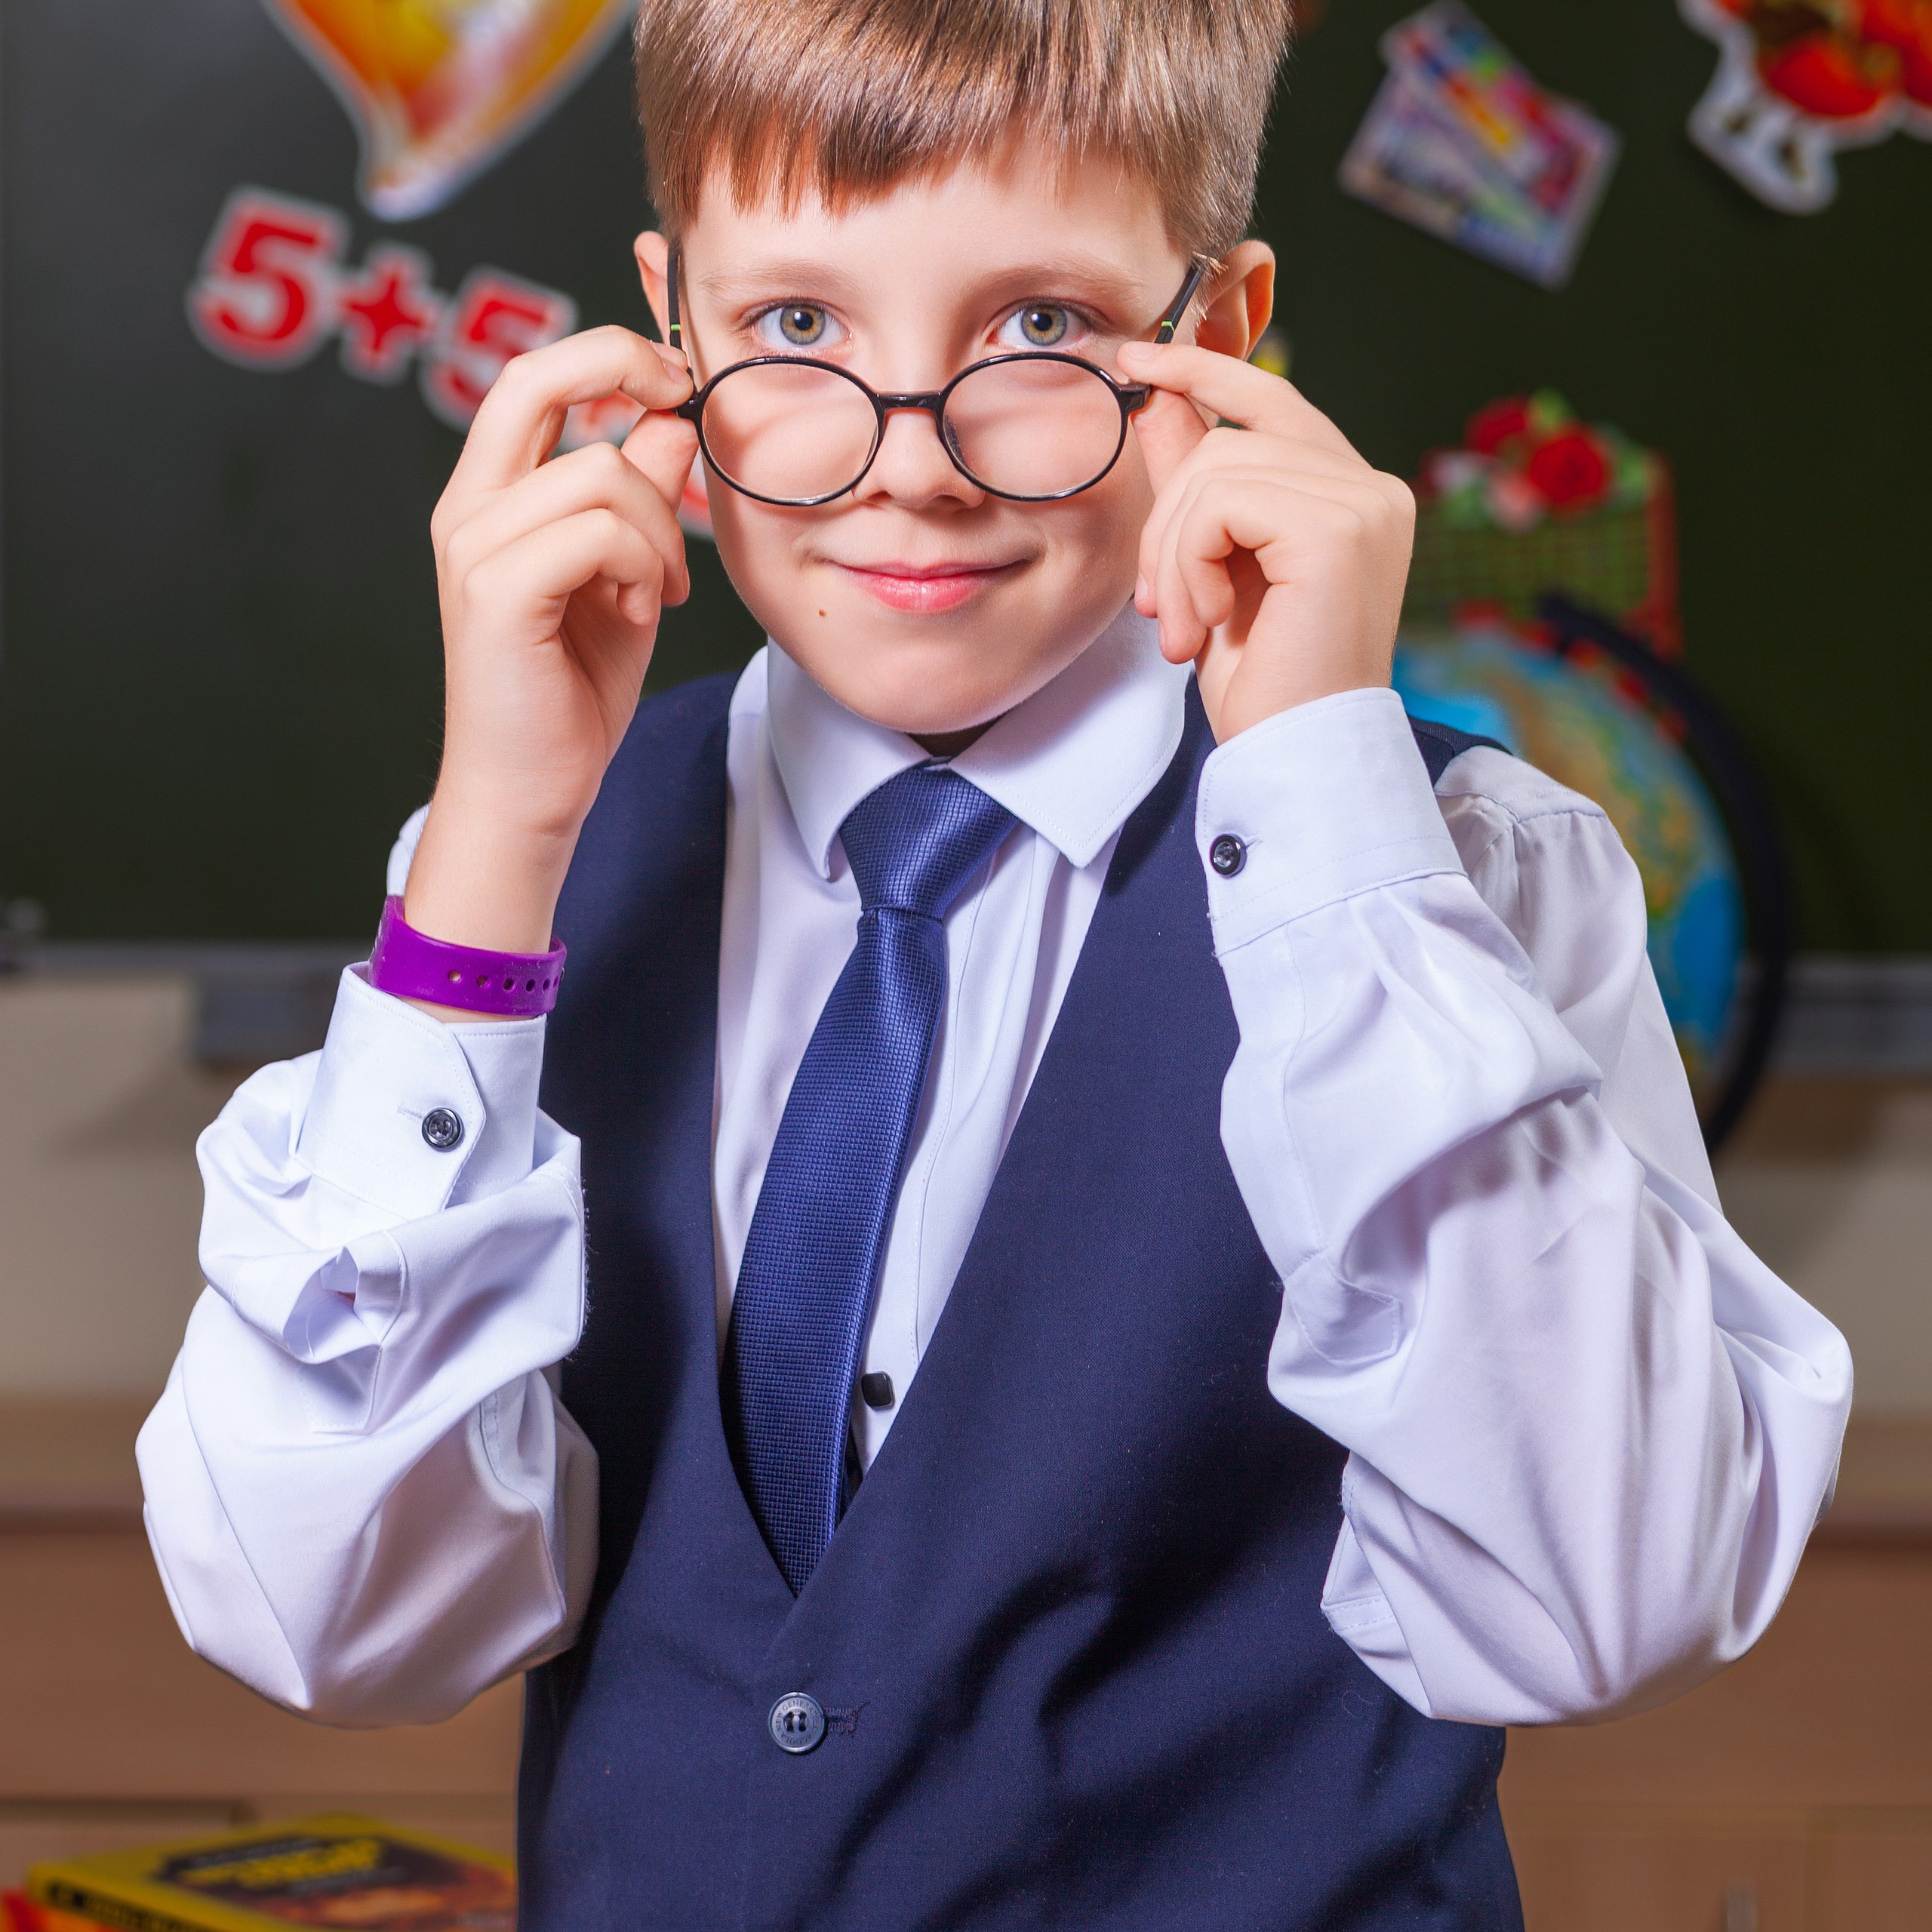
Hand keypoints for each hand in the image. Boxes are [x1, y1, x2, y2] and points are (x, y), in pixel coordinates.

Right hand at [406, 327, 697, 963]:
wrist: (534, 787)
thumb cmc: (575, 688)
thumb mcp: (629, 573)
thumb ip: (641, 492)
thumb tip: (673, 414)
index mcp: (491, 496)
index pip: (533, 375)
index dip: (609, 351)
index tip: (675, 378)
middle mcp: (469, 509)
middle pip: (536, 377)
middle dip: (627, 367)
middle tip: (684, 404)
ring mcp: (474, 547)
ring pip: (601, 472)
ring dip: (661, 530)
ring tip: (659, 590)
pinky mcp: (496, 592)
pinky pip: (600, 532)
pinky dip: (645, 567)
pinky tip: (643, 610)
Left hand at [1117, 340, 1413, 743]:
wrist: (1294, 755)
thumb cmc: (1263, 681)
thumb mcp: (1211, 569)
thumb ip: (1194, 486)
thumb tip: (1157, 398)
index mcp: (1350, 495)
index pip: (1273, 399)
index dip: (1205, 371)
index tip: (1137, 359)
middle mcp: (1371, 488)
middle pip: (1228, 441)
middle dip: (1167, 519)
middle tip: (1157, 605)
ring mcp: (1364, 503)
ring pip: (1217, 469)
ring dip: (1174, 553)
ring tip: (1183, 626)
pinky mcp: (1341, 528)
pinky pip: (1223, 502)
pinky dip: (1190, 564)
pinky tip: (1204, 624)